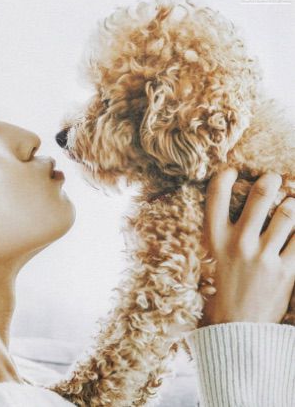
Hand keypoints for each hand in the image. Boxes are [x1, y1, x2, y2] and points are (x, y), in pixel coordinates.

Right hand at [200, 168, 294, 325]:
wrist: (236, 327)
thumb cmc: (221, 290)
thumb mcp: (212, 261)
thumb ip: (222, 235)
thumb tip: (238, 211)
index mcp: (215, 240)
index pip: (215, 197)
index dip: (224, 177)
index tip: (232, 171)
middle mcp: (239, 243)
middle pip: (260, 198)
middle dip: (270, 182)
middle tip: (274, 179)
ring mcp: (264, 256)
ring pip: (288, 214)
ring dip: (293, 204)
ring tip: (291, 204)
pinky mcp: (286, 271)